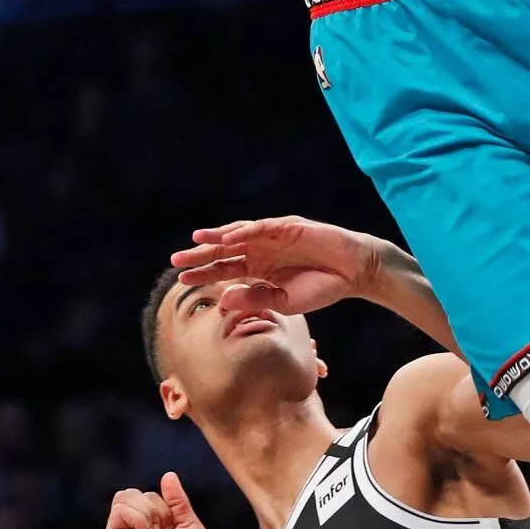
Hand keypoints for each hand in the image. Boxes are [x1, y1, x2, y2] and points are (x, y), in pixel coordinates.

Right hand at [102, 474, 207, 528]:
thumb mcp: (189, 524)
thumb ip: (178, 500)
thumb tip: (168, 476)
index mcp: (147, 522)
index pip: (147, 494)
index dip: (164, 506)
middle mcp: (131, 527)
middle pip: (133, 493)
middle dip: (154, 508)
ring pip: (124, 497)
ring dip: (146, 514)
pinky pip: (120, 510)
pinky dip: (138, 519)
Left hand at [171, 216, 380, 328]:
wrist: (353, 273)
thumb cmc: (321, 287)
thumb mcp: (284, 301)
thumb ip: (255, 300)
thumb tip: (222, 301)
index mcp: (260, 269)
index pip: (225, 270)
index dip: (204, 273)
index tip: (181, 279)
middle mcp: (262, 250)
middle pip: (225, 251)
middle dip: (201, 255)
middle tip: (176, 259)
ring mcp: (274, 237)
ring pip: (238, 235)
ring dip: (217, 238)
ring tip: (195, 240)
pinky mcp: (288, 226)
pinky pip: (261, 228)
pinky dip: (244, 232)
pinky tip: (227, 238)